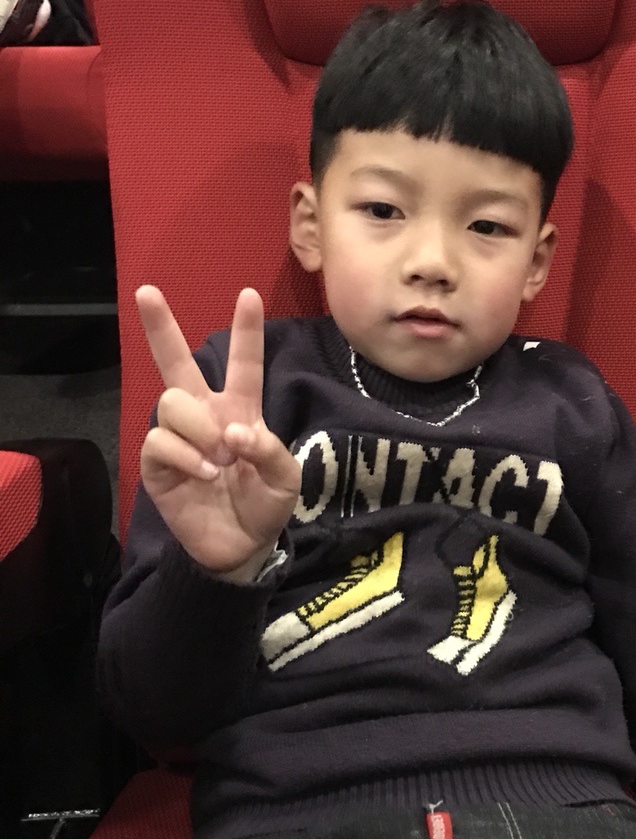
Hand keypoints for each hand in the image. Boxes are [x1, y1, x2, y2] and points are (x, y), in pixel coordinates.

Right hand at [137, 286, 300, 581]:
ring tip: (220, 459)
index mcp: (240, 409)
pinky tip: (206, 474)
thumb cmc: (266, 504)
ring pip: (172, 403)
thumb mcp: (286, 478)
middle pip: (177, 363)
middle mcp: (205, 415)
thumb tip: (233, 432)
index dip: (246, 332)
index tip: (248, 294)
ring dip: (199, 429)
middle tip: (146, 291)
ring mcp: (179, 438)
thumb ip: (269, 450)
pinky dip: (187, 456)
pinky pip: (161, 441)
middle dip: (160, 327)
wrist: (243, 546)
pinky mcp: (158, 464)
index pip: (243, 365)